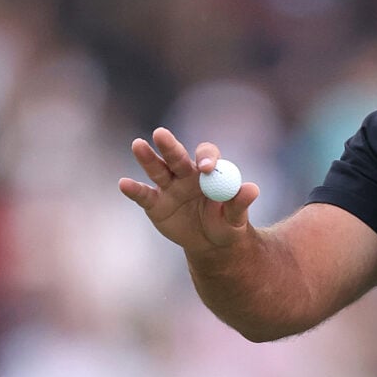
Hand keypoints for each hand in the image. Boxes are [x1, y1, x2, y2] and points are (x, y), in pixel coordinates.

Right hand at [118, 127, 259, 253]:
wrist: (211, 243)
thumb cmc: (227, 223)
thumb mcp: (236, 217)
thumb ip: (241, 203)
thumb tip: (251, 189)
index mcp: (209, 172)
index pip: (207, 156)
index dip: (207, 158)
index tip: (207, 168)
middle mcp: (186, 174)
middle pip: (177, 156)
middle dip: (170, 146)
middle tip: (161, 133)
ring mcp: (169, 187)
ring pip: (158, 169)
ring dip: (148, 158)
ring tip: (138, 144)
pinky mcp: (155, 203)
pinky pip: (144, 195)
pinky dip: (134, 190)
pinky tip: (124, 183)